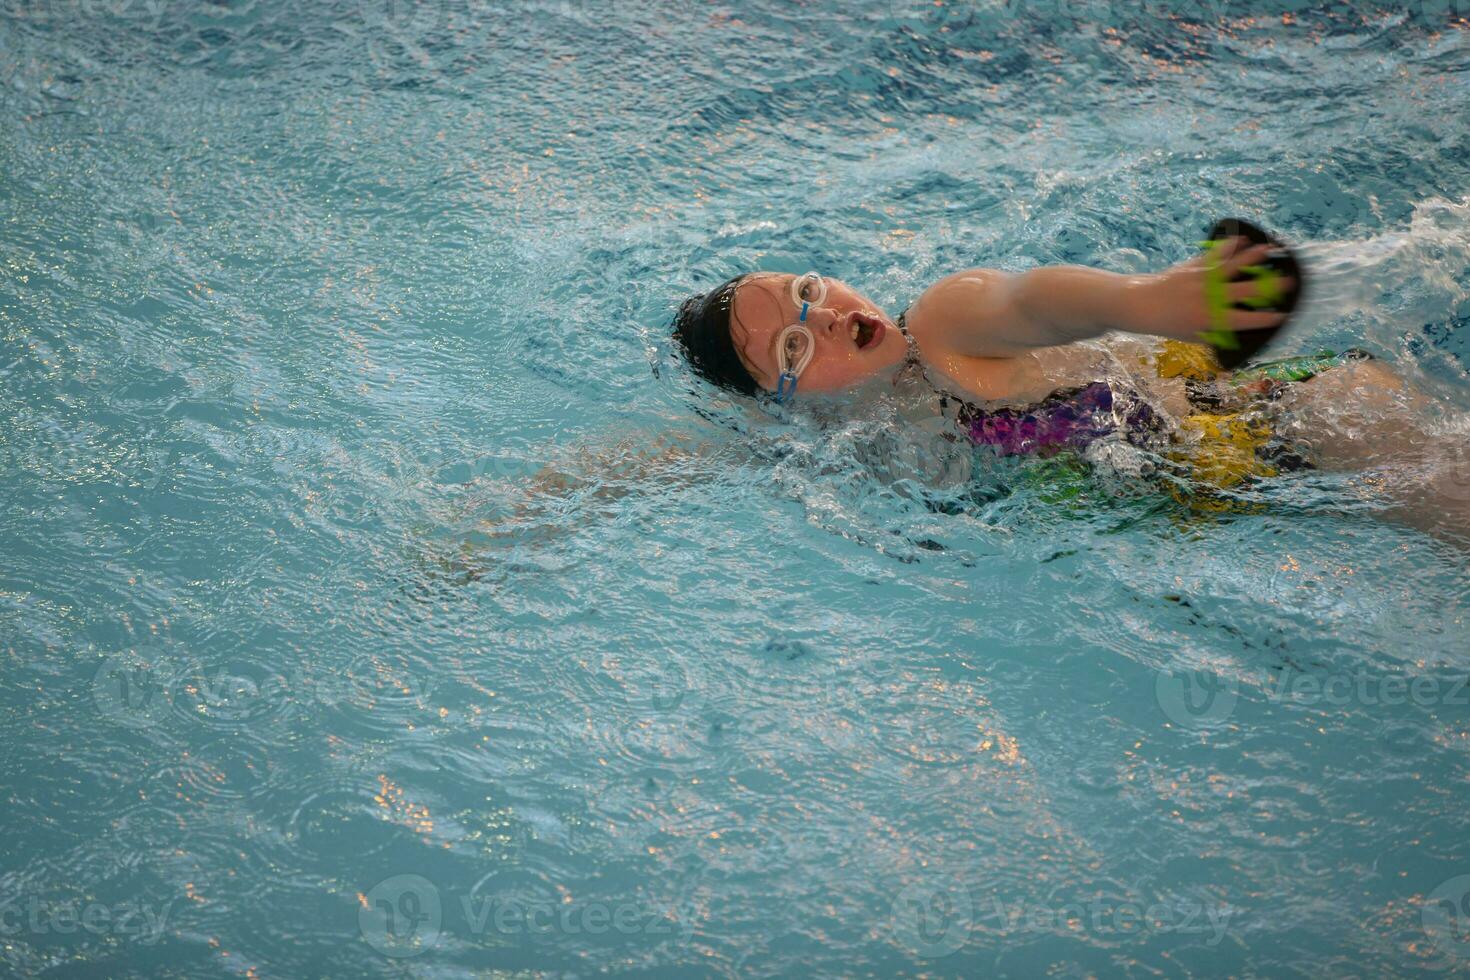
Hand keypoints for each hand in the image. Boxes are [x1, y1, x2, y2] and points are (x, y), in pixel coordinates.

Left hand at [1124, 237, 1295, 341]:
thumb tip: (1241, 333)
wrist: (1143, 305)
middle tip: (1290, 281)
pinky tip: (1243, 238)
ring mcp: (1202, 279)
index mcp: (1211, 319)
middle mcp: (1210, 298)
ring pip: (1233, 266)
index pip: (1245, 320)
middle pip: (1247, 291)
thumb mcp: (1193, 336)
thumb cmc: (1170, 324)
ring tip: (1270, 249)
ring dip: (1253, 257)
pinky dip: (1230, 245)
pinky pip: (1215, 253)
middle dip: (1271, 286)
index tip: (1284, 315)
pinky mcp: (1194, 266)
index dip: (1266, 318)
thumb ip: (1216, 335)